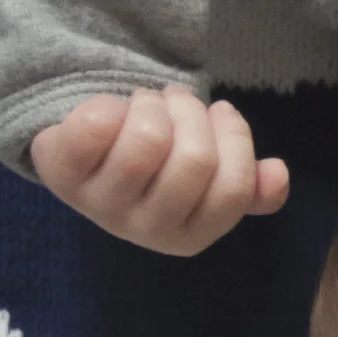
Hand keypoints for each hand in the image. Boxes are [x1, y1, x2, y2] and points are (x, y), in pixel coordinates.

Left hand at [29, 86, 289, 256]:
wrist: (85, 164)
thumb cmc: (158, 170)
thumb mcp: (207, 183)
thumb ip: (251, 186)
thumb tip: (276, 173)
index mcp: (189, 237)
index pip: (233, 187)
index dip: (235, 137)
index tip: (220, 112)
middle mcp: (144, 231)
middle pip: (195, 160)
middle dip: (194, 112)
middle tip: (179, 100)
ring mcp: (99, 206)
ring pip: (148, 140)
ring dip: (155, 103)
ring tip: (149, 102)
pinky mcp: (61, 175)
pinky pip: (97, 126)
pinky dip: (111, 103)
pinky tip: (115, 109)